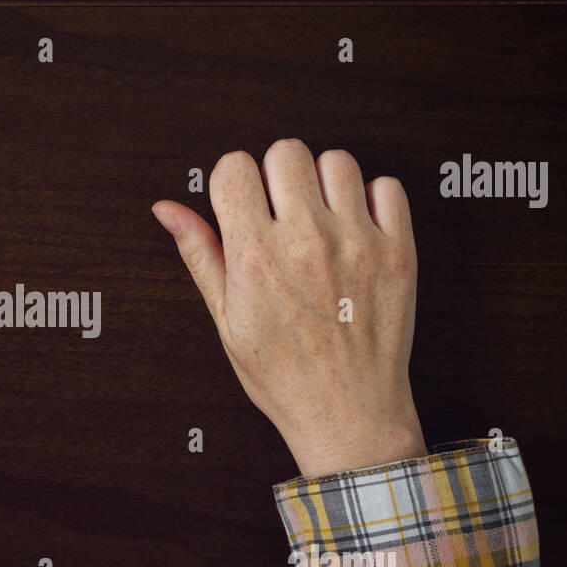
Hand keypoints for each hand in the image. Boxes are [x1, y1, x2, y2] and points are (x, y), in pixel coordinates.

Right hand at [152, 139, 425, 476]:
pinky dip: (371, 199)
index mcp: (256, 257)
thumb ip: (200, 254)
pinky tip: (355, 229)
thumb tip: (168, 209)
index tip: (240, 204)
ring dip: (323, 183)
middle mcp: (306, 241)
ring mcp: (357, 242)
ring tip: (319, 220)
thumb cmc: (284, 376)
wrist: (348, 414)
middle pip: (285, 152)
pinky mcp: (398, 250)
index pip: (234, 167)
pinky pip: (387, 186)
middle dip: (275, 175)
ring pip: (336, 161)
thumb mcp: (226, 320)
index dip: (232, 182)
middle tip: (279, 212)